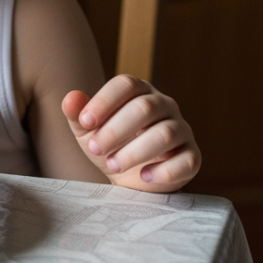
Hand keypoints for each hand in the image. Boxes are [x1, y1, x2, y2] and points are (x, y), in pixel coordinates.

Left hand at [61, 74, 199, 191]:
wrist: (130, 178)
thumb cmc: (109, 146)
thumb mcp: (87, 132)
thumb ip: (76, 114)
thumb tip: (70, 98)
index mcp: (139, 92)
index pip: (126, 84)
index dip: (104, 101)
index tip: (85, 122)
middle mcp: (164, 106)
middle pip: (145, 108)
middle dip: (115, 130)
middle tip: (95, 149)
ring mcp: (182, 130)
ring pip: (165, 134)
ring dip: (134, 152)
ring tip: (113, 165)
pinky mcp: (192, 156)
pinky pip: (186, 160)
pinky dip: (163, 171)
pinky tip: (144, 176)